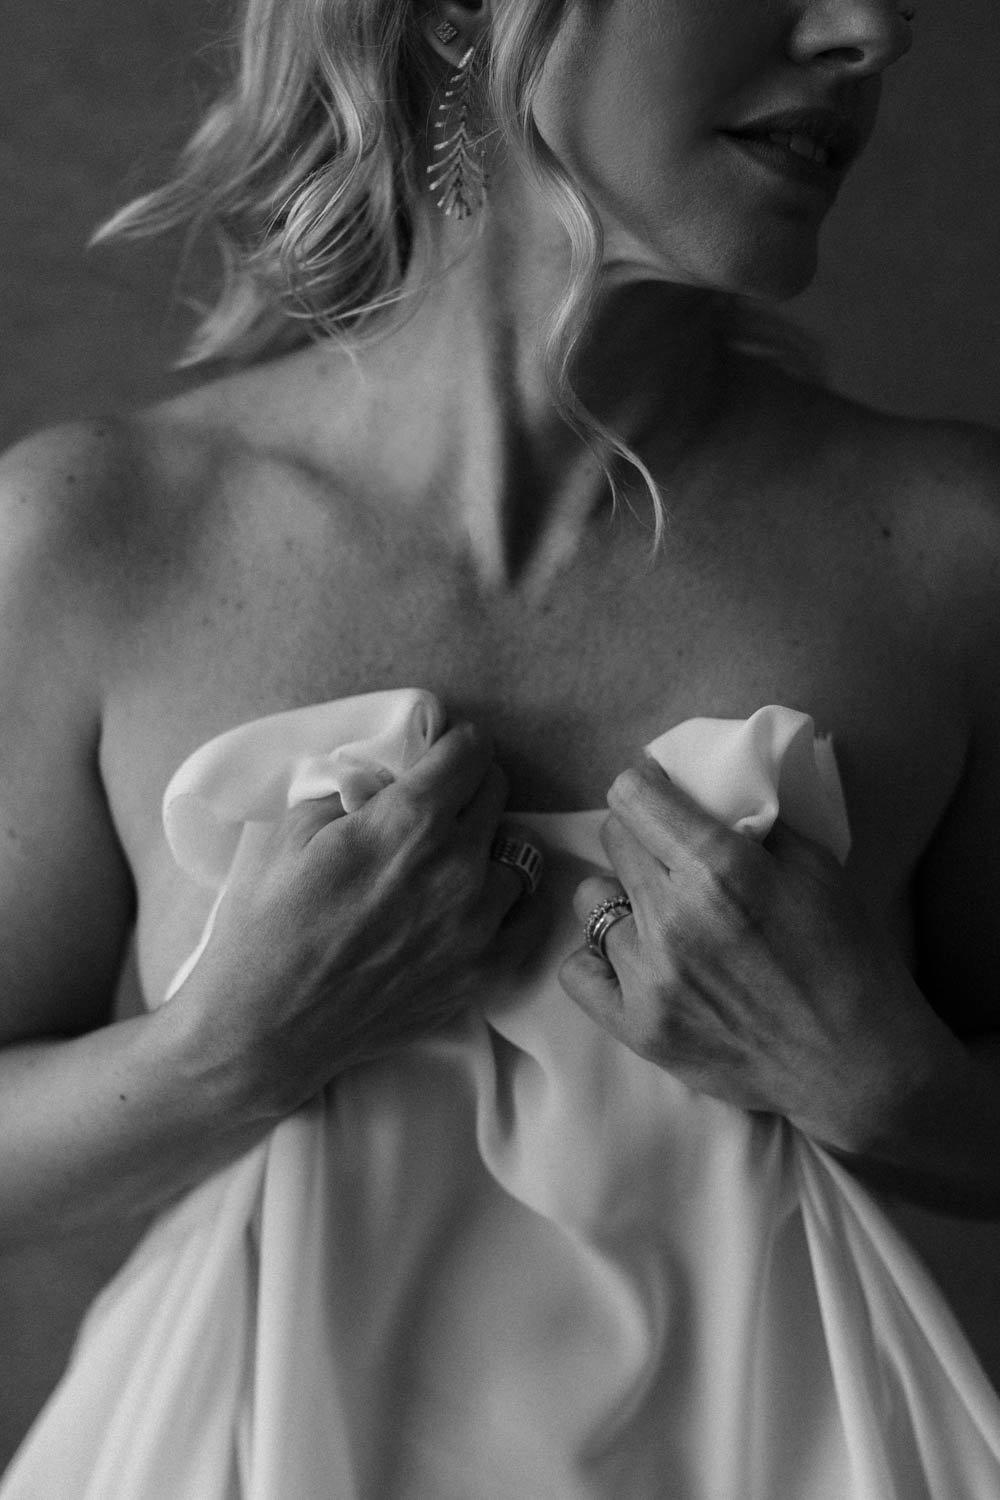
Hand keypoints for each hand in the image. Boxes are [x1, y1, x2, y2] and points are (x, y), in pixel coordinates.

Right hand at [171, 722, 542, 1117]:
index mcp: (408, 821)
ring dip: (489, 845)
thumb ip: (353, 789)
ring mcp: (477, 924)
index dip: (454, 742)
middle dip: (468, 786)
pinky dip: (513, 899)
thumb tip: (387, 774)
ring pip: (518, 852)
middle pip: (497, 792)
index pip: (472, 750)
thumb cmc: (266, 924)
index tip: (441, 750)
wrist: (264, 1027)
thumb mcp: (293, 829)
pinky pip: (530, 915)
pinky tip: (485, 897)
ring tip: (453, 858)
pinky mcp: (483, 972)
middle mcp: (456, 865)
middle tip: (437, 801)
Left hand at [559, 756, 941, 1150]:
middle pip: (613, 840)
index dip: (644, 785)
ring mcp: (648, 976)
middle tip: (671, 854)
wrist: (858, 1067)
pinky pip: (577, 971)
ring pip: (591, 901)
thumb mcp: (816, 866)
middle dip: (641, 837)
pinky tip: (635, 958)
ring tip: (660, 915)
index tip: (658, 790)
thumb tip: (707, 793)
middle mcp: (673, 917)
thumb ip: (755, 823)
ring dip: (623, 899)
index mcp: (720, 868)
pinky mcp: (637, 1027)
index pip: (632, 796)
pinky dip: (600, 959)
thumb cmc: (849, 959)